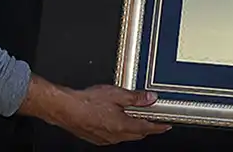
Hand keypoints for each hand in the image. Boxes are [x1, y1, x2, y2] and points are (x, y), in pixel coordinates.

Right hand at [55, 84, 170, 145]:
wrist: (65, 109)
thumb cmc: (87, 102)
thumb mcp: (117, 94)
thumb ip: (136, 98)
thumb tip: (150, 99)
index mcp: (123, 126)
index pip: (147, 128)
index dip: (159, 126)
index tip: (167, 125)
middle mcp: (115, 135)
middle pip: (138, 134)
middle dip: (148, 128)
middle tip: (155, 122)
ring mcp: (105, 138)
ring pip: (126, 136)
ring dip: (134, 129)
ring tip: (137, 118)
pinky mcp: (96, 137)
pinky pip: (114, 136)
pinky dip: (120, 129)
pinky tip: (117, 121)